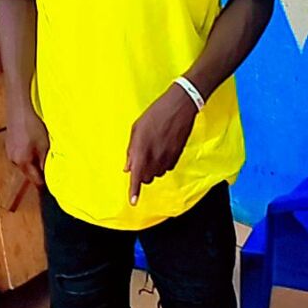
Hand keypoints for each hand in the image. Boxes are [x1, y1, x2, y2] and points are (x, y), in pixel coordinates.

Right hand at [5, 108, 49, 186]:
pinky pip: (20, 153)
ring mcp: (9, 151)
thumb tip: (50, 175)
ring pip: (24, 162)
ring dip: (33, 160)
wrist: (19, 106)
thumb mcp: (44, 145)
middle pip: (29, 172)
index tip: (55, 188)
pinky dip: (28, 152)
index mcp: (23, 163)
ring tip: (44, 152)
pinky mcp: (9, 142)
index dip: (46, 185)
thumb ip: (46, 162)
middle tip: (53, 168)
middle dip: (40, 172)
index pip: (36, 181)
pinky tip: (33, 142)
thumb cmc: (33, 125)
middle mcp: (13, 160)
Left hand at [125, 84, 198, 205]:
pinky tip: (163, 148)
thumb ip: (131, 150)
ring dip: (153, 168)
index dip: (134, 190)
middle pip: (147, 178)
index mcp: (142, 149)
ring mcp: (168, 157)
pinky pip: (167, 167)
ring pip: (158, 174)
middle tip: (141, 160)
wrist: (179, 106)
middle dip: (142, 174)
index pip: (137, 176)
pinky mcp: (177, 156)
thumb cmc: (155, 114)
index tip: (132, 202)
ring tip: (153, 149)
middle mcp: (155, 157)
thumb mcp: (137, 128)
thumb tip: (127, 167)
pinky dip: (163, 163)